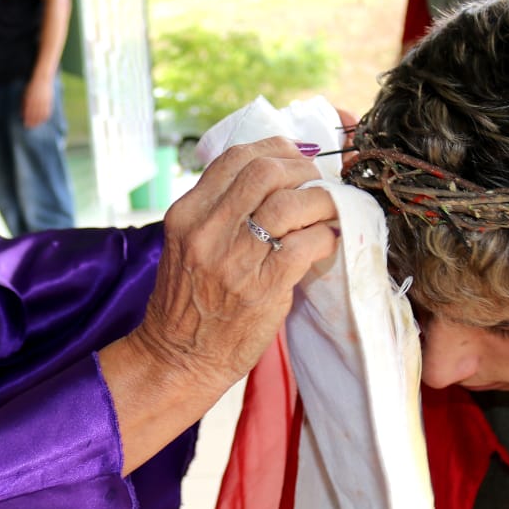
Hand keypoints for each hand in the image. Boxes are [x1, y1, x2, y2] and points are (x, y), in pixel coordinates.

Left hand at [22, 76, 53, 128]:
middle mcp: (37, 101)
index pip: (28, 112)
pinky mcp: (49, 101)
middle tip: (30, 127)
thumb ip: (24, 104)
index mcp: (30, 99)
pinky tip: (43, 120)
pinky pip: (47, 111)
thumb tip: (22, 114)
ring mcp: (44, 101)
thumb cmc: (32, 87)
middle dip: (32, 122)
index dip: (27, 119)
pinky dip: (45, 116)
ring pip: (41, 114)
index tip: (25, 124)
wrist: (43, 79)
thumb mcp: (25, 95)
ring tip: (36, 125)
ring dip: (38, 121)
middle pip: (35, 114)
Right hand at [100, 138, 338, 470]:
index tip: (294, 159)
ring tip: (329, 212)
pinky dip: (326, 236)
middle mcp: (207, 229)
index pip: (236, 157)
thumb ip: (219, 210)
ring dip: (322, 202)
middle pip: (266, 171)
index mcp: (187, 213)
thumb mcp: (188, 244)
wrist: (179, 358)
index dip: (274, 150)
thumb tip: (273, 176)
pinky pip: (308, 242)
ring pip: (292, 202)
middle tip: (316, 185)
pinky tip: (327, 242)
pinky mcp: (264, 285)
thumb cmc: (189, 302)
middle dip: (302, 171)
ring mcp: (235, 257)